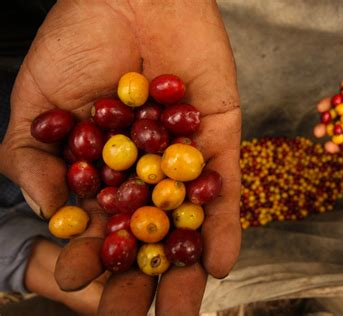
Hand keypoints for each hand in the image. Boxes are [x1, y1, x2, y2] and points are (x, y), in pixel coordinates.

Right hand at [0, 1, 240, 313]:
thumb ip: (34, 159)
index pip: (97, 225)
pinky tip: (217, 262)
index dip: (89, 253)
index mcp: (102, 169)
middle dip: (142, 275)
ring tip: (183, 308)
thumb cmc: (77, 40)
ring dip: (186, 266)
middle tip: (136, 314)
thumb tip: (52, 215)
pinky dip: (223, 224)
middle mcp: (145, 170)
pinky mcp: (217, 139)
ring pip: (188, 221)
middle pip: (146, 234)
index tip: (83, 280)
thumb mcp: (37, 103)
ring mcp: (183, 158)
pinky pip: (224, 187)